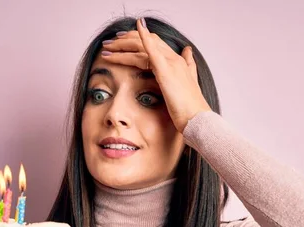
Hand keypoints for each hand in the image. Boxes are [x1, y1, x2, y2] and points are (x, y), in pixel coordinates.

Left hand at [101, 18, 211, 132]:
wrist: (197, 120)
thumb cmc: (190, 110)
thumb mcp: (187, 85)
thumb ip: (188, 67)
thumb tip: (188, 51)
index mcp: (177, 63)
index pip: (154, 44)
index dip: (137, 40)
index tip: (122, 42)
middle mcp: (174, 59)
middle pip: (146, 41)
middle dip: (125, 40)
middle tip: (108, 43)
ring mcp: (170, 63)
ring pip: (142, 46)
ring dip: (121, 45)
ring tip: (105, 48)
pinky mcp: (165, 70)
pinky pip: (151, 49)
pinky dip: (142, 37)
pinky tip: (134, 30)